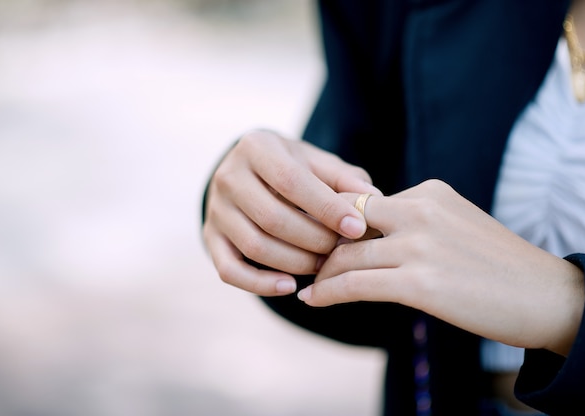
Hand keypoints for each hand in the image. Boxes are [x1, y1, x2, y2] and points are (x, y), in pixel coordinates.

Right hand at [202, 129, 381, 295]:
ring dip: (295, 262)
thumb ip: (344, 178)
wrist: (250, 171)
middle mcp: (228, 176)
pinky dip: (260, 284)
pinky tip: (290, 286)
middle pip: (272, 218)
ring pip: (254, 246)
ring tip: (324, 265)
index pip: (291, 182)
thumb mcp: (316, 162)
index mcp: (256, 147)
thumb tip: (374, 198)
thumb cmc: (291, 167)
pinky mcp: (210, 238)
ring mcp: (215, 209)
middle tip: (341, 250)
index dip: (327, 208)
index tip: (358, 228)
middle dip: (314, 240)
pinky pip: (230, 270)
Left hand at [297, 179, 584, 355]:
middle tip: (304, 260)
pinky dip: (327, 293)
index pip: (363, 202)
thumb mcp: (453, 225)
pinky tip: (313, 300)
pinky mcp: (420, 282)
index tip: (318, 239)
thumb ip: (414, 222)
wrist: (544, 295)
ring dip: (321, 273)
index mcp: (429, 192)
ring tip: (308, 286)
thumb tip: (368, 236)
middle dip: (320, 242)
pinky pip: (355, 284)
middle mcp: (421, 210)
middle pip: (345, 221)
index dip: (335, 223)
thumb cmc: (496, 265)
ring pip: (346, 255)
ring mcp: (420, 245)